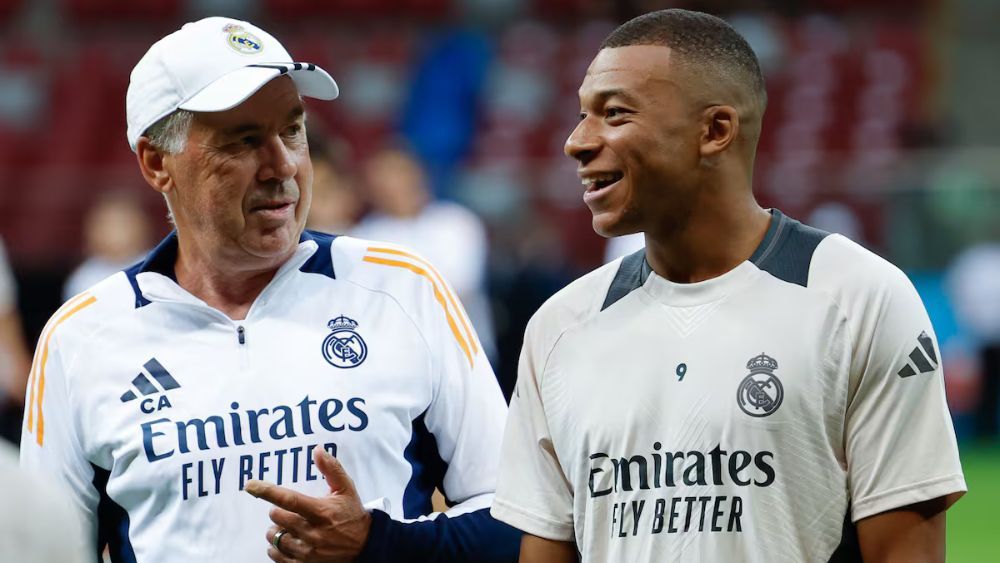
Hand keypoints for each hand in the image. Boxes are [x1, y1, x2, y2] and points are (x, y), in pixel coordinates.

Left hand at [245, 448, 372, 562]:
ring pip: (275, 537)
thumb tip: (318, 450)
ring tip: (287, 526)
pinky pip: (277, 556)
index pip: (289, 499)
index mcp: (321, 512)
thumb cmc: (352, 515)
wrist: (365, 546)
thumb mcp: (346, 489)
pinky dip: (277, 548)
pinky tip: (286, 541)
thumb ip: (331, 469)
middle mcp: (312, 532)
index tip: (250, 485)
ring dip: (276, 529)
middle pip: (278, 518)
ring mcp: (307, 551)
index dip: (267, 491)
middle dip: (277, 511)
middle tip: (287, 510)